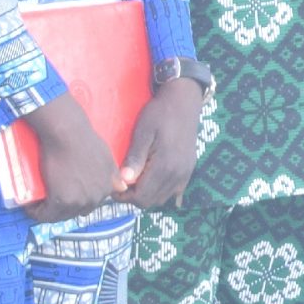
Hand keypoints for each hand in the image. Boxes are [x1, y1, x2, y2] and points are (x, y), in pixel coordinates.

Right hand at [23, 93, 120, 221]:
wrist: (67, 133)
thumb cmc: (84, 139)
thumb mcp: (107, 157)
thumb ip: (113, 174)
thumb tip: (123, 188)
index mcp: (108, 188)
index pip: (91, 204)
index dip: (76, 201)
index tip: (64, 195)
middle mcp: (97, 198)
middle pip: (77, 211)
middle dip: (64, 208)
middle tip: (49, 199)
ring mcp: (80, 201)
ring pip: (61, 215)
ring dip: (49, 212)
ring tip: (38, 205)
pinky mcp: (61, 200)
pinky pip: (46, 214)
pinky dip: (37, 212)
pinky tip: (30, 207)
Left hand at [120, 80, 206, 210]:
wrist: (183, 102)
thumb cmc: (159, 114)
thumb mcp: (143, 132)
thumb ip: (135, 157)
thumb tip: (124, 181)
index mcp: (164, 166)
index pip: (141, 197)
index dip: (124, 197)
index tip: (115, 186)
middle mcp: (177, 174)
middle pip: (151, 201)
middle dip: (134, 197)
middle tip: (123, 183)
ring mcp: (185, 173)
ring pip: (162, 199)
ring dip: (147, 195)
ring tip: (136, 180)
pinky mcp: (188, 170)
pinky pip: (174, 192)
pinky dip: (161, 192)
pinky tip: (152, 181)